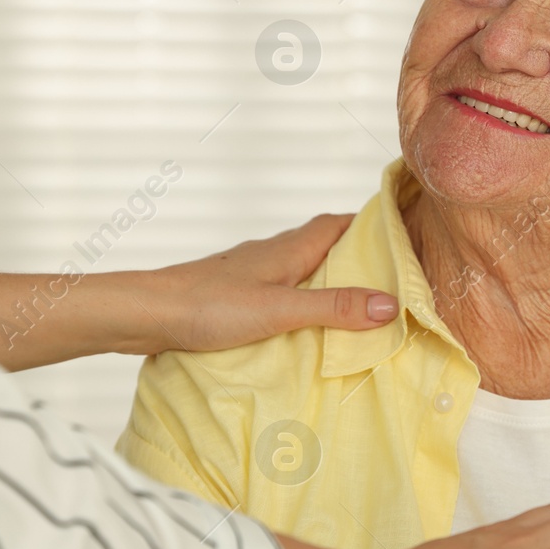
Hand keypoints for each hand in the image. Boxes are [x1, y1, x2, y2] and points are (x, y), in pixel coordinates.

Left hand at [149, 213, 397, 350]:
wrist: (145, 314)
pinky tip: (304, 325)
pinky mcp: (235, 294)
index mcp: (289, 248)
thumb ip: (334, 307)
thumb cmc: (208, 306)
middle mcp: (273, 253)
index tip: (404, 239)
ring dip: (329, 279)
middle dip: (357, 256)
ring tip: (355, 307)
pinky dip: (302, 299)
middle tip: (389, 280)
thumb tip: (390, 304)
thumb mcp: (280, 310)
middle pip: (325, 244)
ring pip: (302, 267)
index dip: (373, 226)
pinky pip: (282, 288)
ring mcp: (253, 273)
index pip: (341, 223)